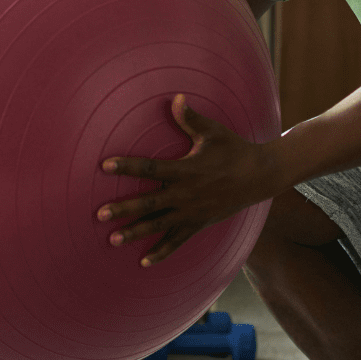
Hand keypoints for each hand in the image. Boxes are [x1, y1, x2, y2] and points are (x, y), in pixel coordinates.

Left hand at [96, 94, 281, 266]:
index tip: (105, 165)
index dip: (127, 166)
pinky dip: (161, 252)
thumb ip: (190, 118)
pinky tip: (144, 262)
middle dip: (124, 209)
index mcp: (186, 170)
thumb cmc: (234, 149)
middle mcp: (186, 194)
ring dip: (135, 232)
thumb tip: (176, 97)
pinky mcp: (199, 224)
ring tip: (112, 239)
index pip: (151, 168)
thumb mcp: (213, 132)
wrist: (260, 176)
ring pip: (158, 225)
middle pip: (149, 203)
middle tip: (100, 214)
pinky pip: (177, 241)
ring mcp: (192, 212)